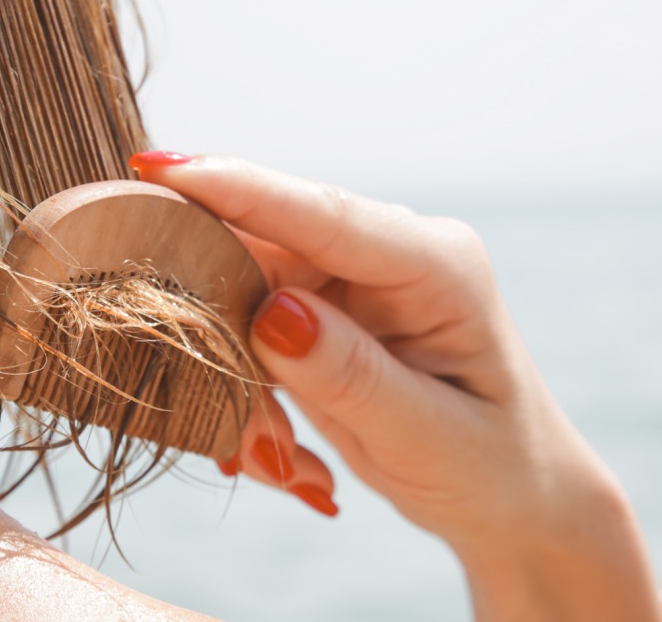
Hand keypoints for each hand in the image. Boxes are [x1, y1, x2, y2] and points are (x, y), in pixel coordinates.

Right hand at [131, 152, 661, 620]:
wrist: (506, 494)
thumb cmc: (489, 466)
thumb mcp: (428, 439)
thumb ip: (350, 375)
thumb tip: (272, 312)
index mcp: (434, 264)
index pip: (322, 215)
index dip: (235, 188)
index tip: (155, 167)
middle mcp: (384, 255)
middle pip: (262, 248)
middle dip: (223, 332)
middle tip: (239, 433)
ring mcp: (346, 278)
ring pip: (240, 294)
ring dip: (237, 380)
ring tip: (278, 460)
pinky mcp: (316, 307)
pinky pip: (246, 328)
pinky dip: (246, 393)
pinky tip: (280, 450)